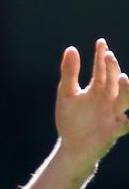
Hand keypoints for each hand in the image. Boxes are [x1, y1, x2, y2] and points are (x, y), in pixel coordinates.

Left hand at [55, 40, 128, 165]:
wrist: (71, 146)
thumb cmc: (71, 119)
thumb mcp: (67, 93)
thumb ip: (69, 72)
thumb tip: (71, 48)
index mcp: (97, 89)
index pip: (101, 69)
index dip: (101, 56)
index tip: (101, 42)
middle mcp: (108, 99)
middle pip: (113, 80)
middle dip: (112, 68)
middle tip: (108, 55)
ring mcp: (112, 114)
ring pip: (124, 100)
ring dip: (126, 90)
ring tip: (124, 78)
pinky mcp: (112, 131)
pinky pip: (123, 126)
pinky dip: (125, 122)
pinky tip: (124, 118)